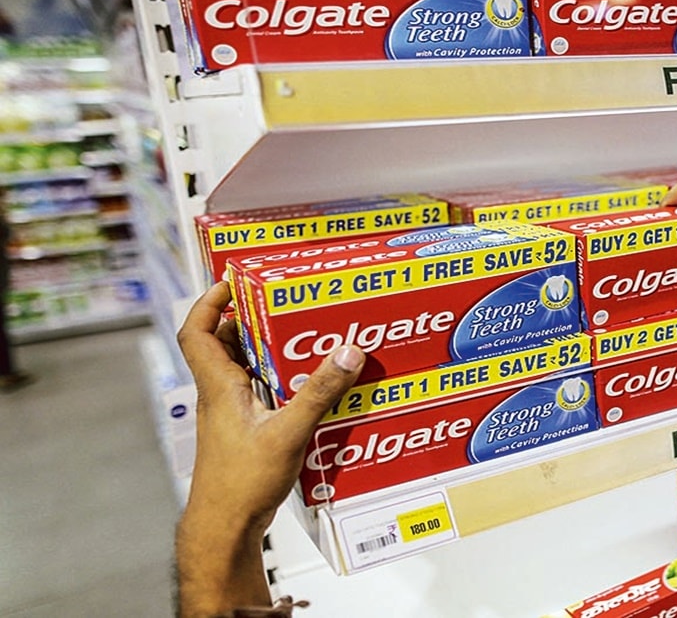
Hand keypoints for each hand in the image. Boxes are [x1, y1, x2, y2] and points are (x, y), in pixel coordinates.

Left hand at [174, 282, 363, 616]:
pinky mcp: (243, 433)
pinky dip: (276, 383)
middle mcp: (219, 396)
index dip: (209, 303)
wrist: (224, 527)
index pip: (197, 332)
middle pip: (223, 345)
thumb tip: (347, 351)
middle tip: (282, 305)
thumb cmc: (241, 481)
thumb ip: (319, 392)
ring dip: (265, 352)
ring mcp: (230, 416)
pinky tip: (306, 388)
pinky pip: (257, 394)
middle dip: (249, 321)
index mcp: (219, 386)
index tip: (232, 283)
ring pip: (241, 370)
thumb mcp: (288, 431)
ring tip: (301, 339)